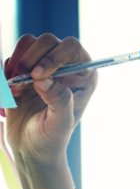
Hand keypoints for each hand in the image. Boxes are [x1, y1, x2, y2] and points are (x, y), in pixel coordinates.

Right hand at [4, 33, 96, 164]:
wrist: (30, 148)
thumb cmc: (51, 139)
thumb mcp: (59, 125)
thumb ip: (59, 101)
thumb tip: (45, 80)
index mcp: (84, 77)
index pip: (73, 48)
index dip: (54, 56)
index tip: (38, 75)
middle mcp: (66, 67)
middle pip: (48, 41)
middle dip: (32, 58)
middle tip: (23, 79)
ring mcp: (44, 67)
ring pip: (28, 43)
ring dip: (18, 63)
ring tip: (16, 87)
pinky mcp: (24, 71)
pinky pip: (12, 57)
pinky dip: (7, 71)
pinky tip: (12, 91)